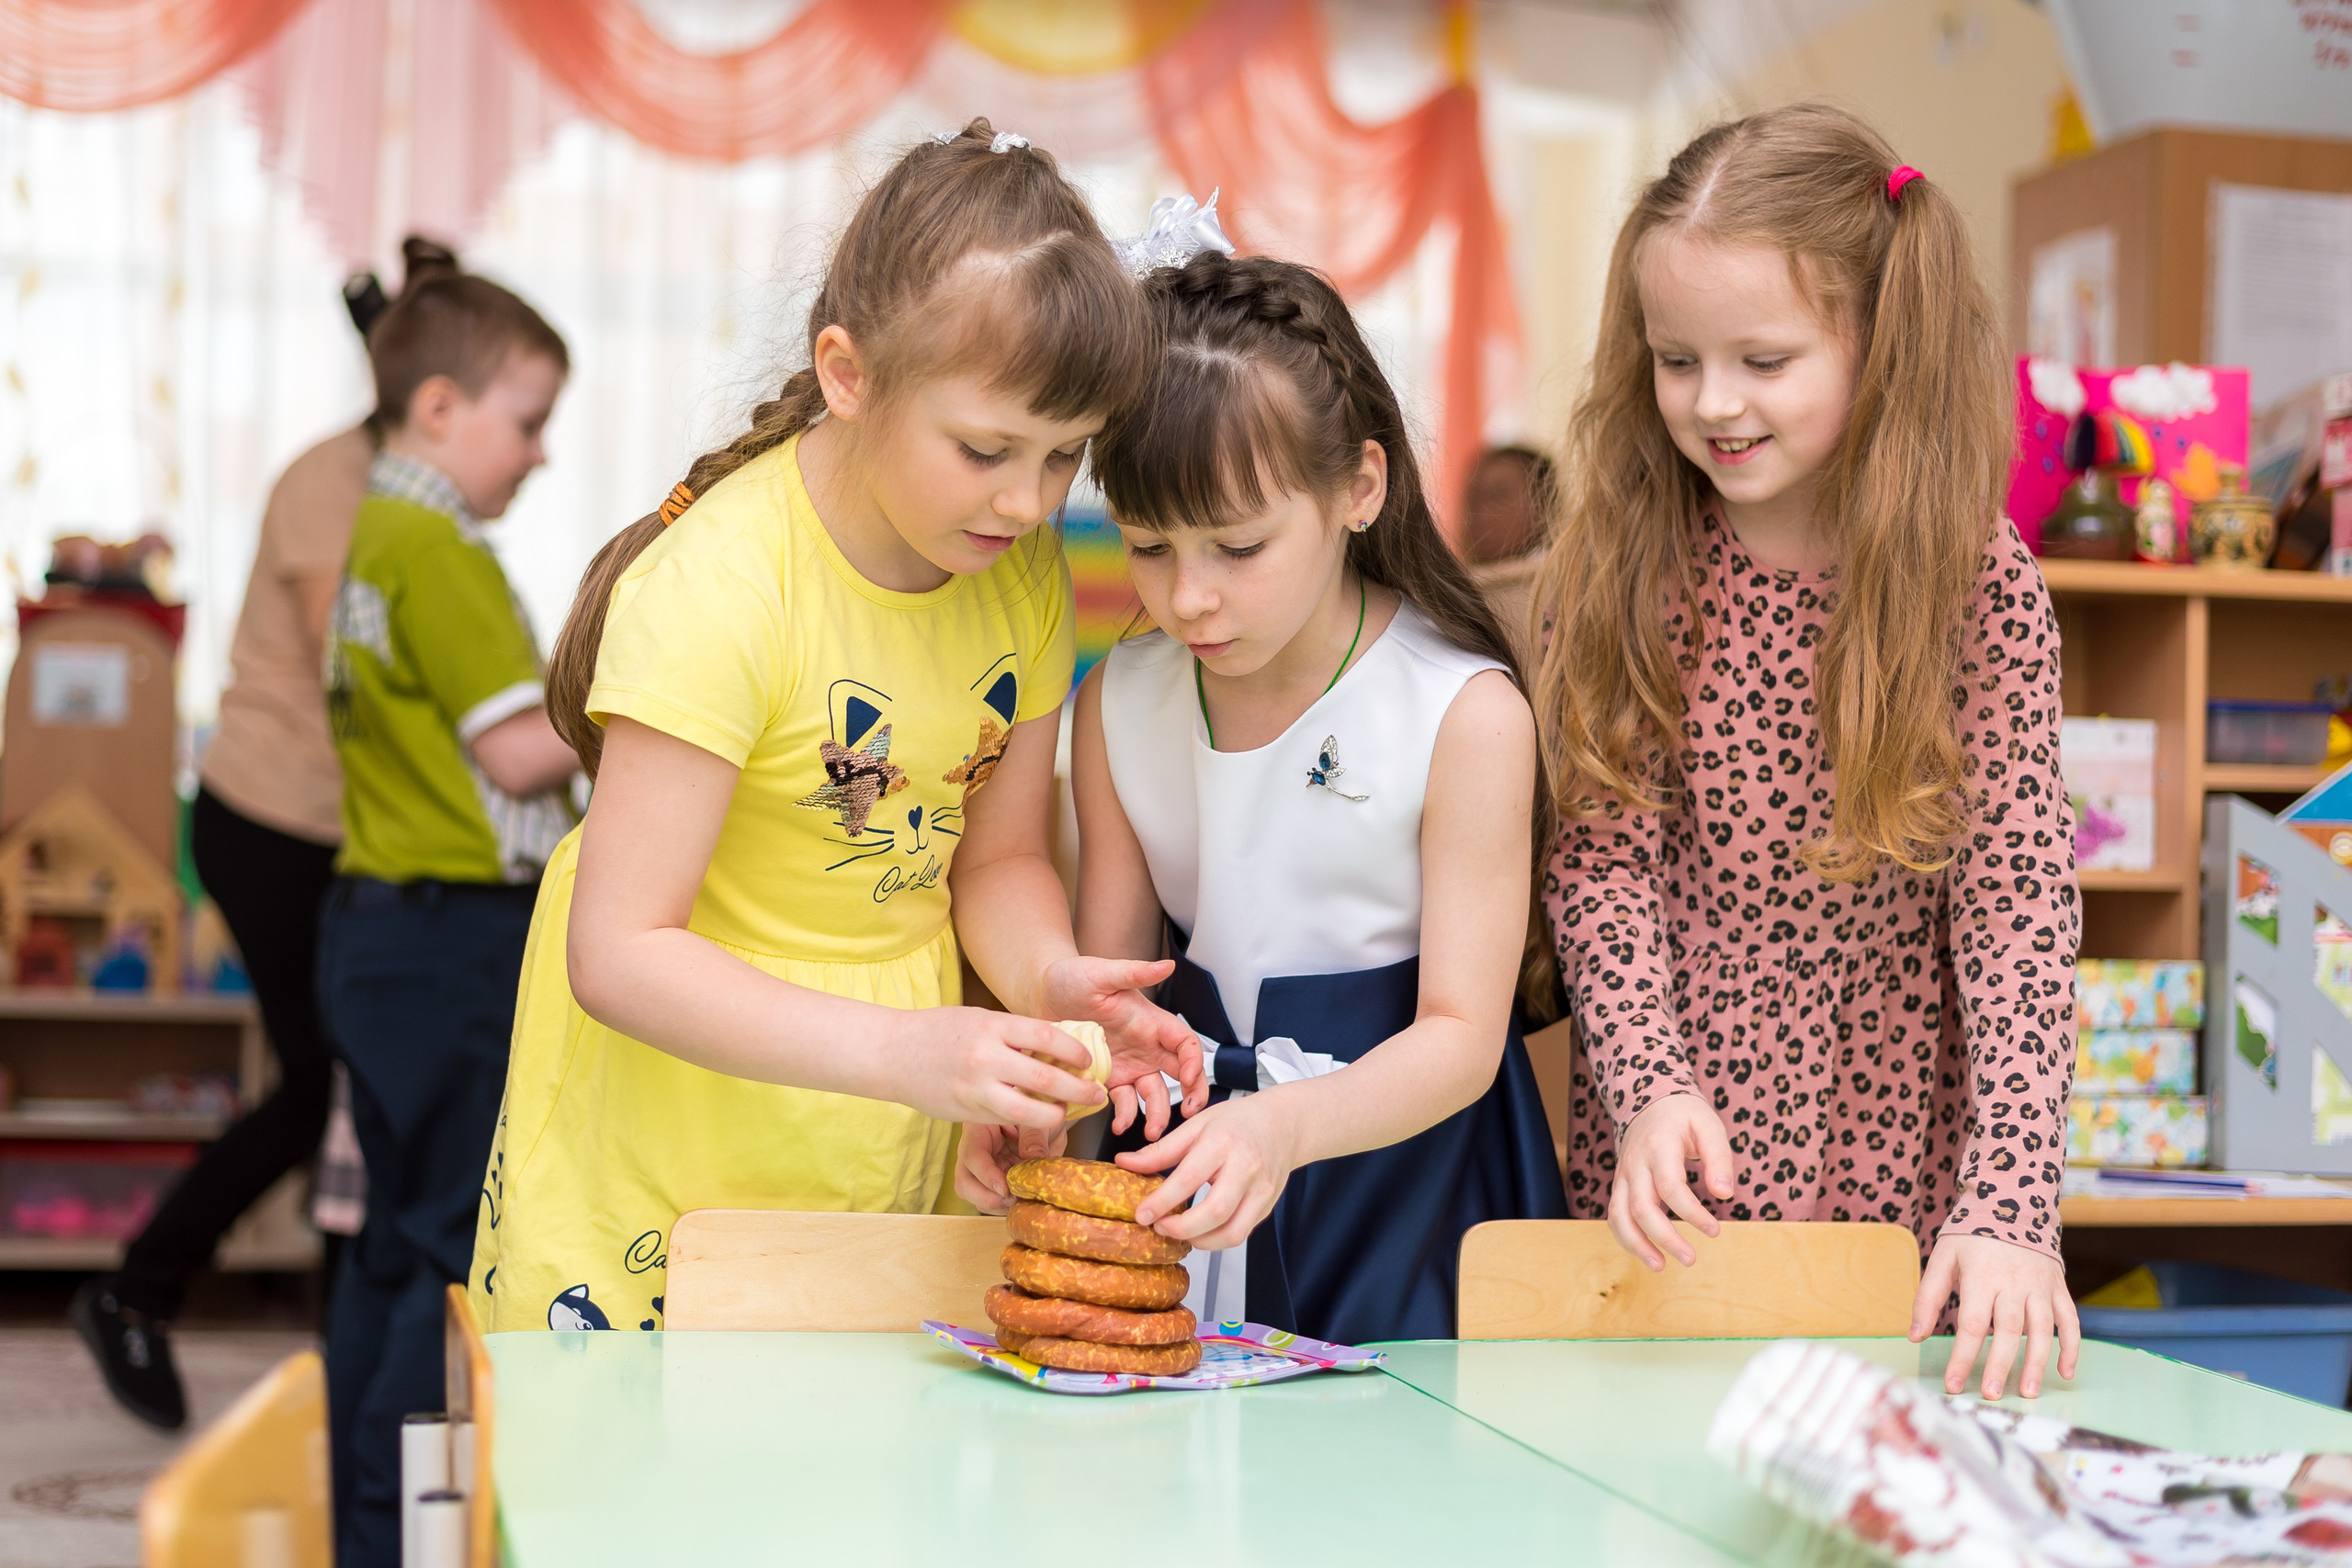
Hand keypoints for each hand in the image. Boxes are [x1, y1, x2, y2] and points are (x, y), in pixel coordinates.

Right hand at [885, 1007, 1103, 1129]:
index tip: (1088, 1060)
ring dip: (1057, 1115)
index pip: (1047, 1037)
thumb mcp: (979, 1020)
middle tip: (1097, 1095)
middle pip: (1047, 1079)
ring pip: (1030, 1111)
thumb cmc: (939, 1031)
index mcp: (992, 1026)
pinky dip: (1027, 1121)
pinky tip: (1037, 1119)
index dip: (1075, 1051)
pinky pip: (1006, 1119)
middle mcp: (986, 1057)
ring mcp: (976, 1088)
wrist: (892, 1052)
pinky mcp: (967, 1112)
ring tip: (1069, 1113)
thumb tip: (1058, 1045)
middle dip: (1079, 1090)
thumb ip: (1014, 1033)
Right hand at [953, 1121, 1067, 1212]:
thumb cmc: (1038, 1109)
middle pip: (964, 1181)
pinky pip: (990, 1200)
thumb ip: (1035, 1137)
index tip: (1006, 1188)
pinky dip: (1004, 1206)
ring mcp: (982, 1168)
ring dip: (996, 1204)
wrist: (1045, 1117)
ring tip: (1022, 1199)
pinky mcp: (993, 1181)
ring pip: (974, 1195)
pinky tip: (1023, 1199)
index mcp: (980, 1127)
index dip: (986, 1175)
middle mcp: (975, 1149)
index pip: (973, 1154)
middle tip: (1012, 1200)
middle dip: (985, 1197)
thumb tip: (1033, 1160)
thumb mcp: (1038, 1118)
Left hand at [1036, 955, 1207, 1138]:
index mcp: (1151, 1022)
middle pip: (1179, 1074)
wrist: (1039, 995)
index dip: (1194, 1061)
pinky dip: (1125, 1115)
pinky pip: (1123, 1102)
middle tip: (1188, 1115)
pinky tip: (1119, 1123)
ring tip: (1150, 1132)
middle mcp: (1145, 1046)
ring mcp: (1128, 1065)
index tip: (1190, 1078)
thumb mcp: (1101, 974)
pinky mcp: (1107, 1079)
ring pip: (1153, 1094)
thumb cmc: (1071, 978)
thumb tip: (1167, 965)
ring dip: (1157, 1114)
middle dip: (1190, 1096)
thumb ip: (1134, 973)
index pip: (1186, 1044)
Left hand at [1119, 1091, 1300, 1249]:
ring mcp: (1261, 1190)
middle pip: (1214, 1213)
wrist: (1283, 1124)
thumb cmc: (1238, 1122)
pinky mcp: (1267, 1206)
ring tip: (1179, 1232)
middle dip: (1181, 1229)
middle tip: (1159, 1227)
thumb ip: (1161, 1150)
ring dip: (1200, 1241)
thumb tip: (1124, 1163)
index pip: (1189, 1178)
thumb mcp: (1196, 1125)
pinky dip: (1216, 1239)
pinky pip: (1240, 1233)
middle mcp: (1246, 1167)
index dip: (1162, 1202)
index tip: (1142, 1215)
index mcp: (1223, 1142)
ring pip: (1232, 1232)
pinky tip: (1200, 1229)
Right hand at [1606, 1091, 1734, 1268]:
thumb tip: (1725, 1195)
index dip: (1692, 1213)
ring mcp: (1623, 1174)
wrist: (1647, 1099)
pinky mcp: (1619, 1184)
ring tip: (1660, 1266)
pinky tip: (1648, 1253)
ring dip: (1636, 1245)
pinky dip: (1627, 1238)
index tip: (1715, 1231)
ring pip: (1619, 1215)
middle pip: (1641, 1206)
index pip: (1670, 1186)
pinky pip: (1615, 1214)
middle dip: (1664, 1238)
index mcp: (1658, 1145)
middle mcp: (1635, 1162)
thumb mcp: (1708, 1125)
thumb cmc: (1684, 1115)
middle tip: (1691, 1260)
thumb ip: (1719, 1158)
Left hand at [1913, 1232, 2079, 1399]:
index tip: (1954, 1385)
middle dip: (2000, 1365)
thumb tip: (1915, 1337)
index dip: (1962, 1356)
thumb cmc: (1971, 1233)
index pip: (1971, 1324)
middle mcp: (2014, 1283)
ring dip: (2038, 1362)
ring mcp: (2040, 1285)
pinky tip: (2065, 1373)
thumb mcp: (1943, 1257)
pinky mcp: (2058, 1286)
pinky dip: (2071, 1347)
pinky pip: (2069, 1320)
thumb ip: (1928, 1298)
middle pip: (2008, 1330)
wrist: (2012, 1200)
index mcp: (1981, 1276)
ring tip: (2029, 1392)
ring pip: (2042, 1329)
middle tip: (1992, 1395)